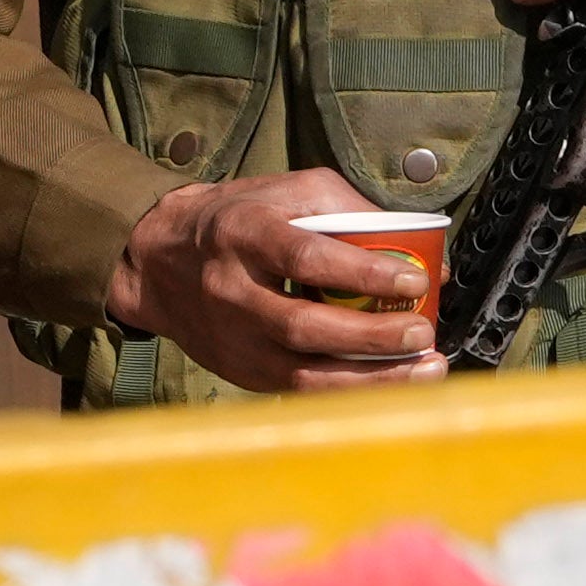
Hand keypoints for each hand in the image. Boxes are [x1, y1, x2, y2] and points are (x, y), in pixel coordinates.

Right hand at [112, 173, 449, 395]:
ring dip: (370, 378)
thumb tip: (424, 257)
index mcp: (244, 234)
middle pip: (304, 325)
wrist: (161, 261)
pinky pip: (301, 392)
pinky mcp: (241, 372)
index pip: (307, 258)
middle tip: (422, 332)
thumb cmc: (239, 219)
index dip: (364, 272)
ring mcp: (234, 340)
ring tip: (423, 370)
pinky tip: (392, 386)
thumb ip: (355, 213)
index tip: (414, 279)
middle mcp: (232, 291)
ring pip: (302, 374)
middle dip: (371, 335)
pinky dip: (351, 394)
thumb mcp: (291, 192)